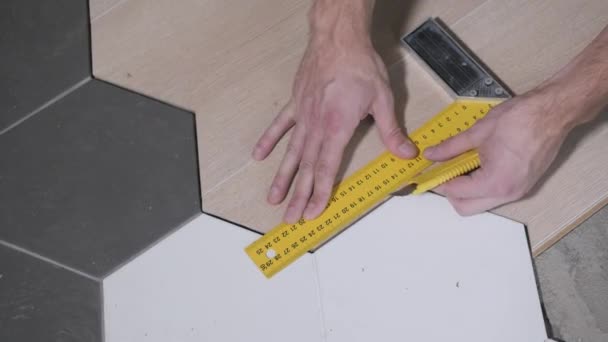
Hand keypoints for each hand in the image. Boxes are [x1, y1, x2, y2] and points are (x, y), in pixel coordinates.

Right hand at [252, 32, 416, 223]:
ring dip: (282, 177)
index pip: (326, 168)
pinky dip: (269, 140)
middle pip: (306, 167)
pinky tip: (259, 156)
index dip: (319, 193)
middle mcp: (316, 126)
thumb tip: (406, 153)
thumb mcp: (382, 99)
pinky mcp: (296, 104)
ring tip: (273, 198)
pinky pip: (280, 126)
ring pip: (291, 153)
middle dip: (299, 195)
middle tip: (290, 218)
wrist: (338, 38)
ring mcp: (303, 116)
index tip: (312, 212)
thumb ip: (392, 131)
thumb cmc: (360, 66)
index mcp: (337, 127)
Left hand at [424, 88, 570, 215]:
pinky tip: (477, 164)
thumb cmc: (522, 119)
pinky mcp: (523, 185)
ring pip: (480, 203)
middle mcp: (508, 193)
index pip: (456, 192)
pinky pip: (494, 195)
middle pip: (466, 207)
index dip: (438, 181)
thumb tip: (432, 155)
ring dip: (466, 190)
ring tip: (459, 165)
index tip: (430, 171)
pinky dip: (481, 185)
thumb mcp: (478, 132)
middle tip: (442, 171)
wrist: (553, 112)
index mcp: (495, 183)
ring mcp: (517, 191)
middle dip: (450, 192)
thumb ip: (451, 147)